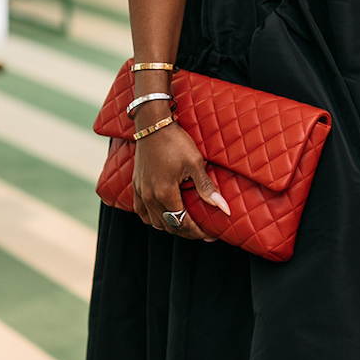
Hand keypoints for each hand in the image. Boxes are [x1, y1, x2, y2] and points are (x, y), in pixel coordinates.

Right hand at [131, 121, 229, 240]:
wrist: (153, 125)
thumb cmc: (175, 142)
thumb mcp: (195, 163)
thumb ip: (207, 188)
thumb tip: (224, 209)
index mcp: (165, 194)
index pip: (183, 224)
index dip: (198, 233)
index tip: (211, 235)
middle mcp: (150, 197)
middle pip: (169, 226)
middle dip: (186, 232)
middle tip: (202, 232)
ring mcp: (140, 192)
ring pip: (154, 221)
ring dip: (170, 226)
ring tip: (186, 224)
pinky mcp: (136, 185)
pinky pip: (141, 211)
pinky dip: (152, 218)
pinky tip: (163, 215)